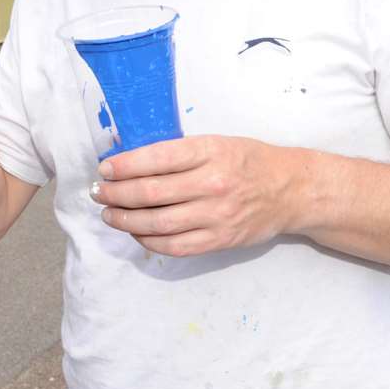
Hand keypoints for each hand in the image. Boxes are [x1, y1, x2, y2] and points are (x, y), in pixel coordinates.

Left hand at [89, 135, 301, 256]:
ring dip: (126, 220)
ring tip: (109, 215)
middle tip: (99, 193)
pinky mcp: (220, 240)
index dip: (124, 166)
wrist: (290, 190)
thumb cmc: (248, 161)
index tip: (105, 169)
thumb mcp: (216, 142)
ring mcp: (217, 215)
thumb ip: (179, 151)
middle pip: (151, 192)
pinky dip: (149, 241)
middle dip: (116, 194)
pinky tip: (136, 233)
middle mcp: (213, 184)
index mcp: (210, 152)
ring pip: (158, 223)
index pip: (156, 158)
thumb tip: (130, 158)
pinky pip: (175, 246)